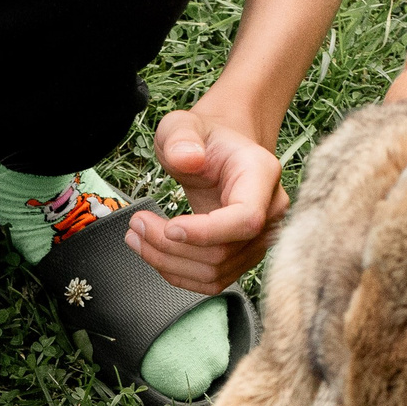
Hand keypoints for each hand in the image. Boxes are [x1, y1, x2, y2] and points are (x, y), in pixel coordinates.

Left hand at [126, 102, 289, 293]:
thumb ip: (181, 136)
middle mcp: (270, 212)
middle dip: (171, 246)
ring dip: (167, 262)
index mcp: (261, 175)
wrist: (219, 152)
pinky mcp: (242, 257)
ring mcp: (258, 239)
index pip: (245, 218)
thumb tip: (188, 158)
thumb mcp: (182, 125)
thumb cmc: (203, 138)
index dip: (207, 232)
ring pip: (214, 272)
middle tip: (136, 224)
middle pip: (223, 252)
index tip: (170, 227)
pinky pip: (211, 280)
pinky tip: (154, 252)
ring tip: (137, 236)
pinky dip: (176, 272)